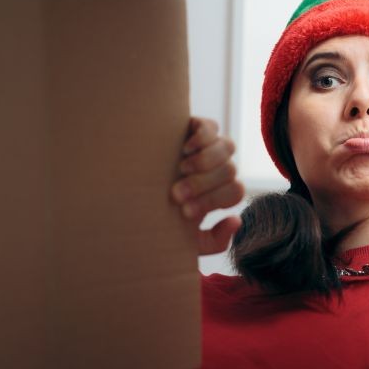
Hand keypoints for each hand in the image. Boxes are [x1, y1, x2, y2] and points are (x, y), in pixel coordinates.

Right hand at [170, 117, 244, 255]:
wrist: (132, 193)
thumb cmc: (162, 216)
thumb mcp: (188, 239)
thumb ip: (214, 241)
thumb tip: (236, 220)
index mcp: (222, 191)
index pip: (235, 191)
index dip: (213, 201)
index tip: (184, 212)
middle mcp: (220, 168)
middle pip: (230, 170)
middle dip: (203, 185)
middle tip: (176, 194)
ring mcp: (211, 146)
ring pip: (227, 147)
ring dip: (205, 161)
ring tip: (182, 170)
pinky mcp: (198, 128)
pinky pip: (211, 127)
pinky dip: (202, 136)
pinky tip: (185, 149)